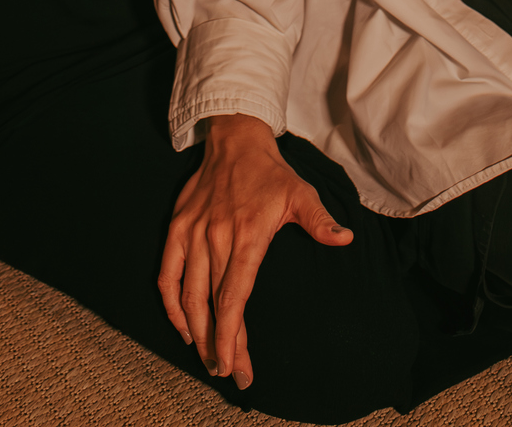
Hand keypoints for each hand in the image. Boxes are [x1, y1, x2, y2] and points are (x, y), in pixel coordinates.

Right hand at [159, 115, 352, 389]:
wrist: (235, 139)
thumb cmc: (270, 172)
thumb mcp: (301, 193)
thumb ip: (319, 221)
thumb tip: (345, 239)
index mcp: (246, 236)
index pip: (234, 299)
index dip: (232, 339)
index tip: (237, 368)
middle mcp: (215, 239)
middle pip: (211, 306)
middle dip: (217, 346)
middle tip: (227, 372)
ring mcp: (193, 233)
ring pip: (187, 295)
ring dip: (195, 332)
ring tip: (207, 357)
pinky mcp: (177, 228)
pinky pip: (167, 274)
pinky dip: (171, 305)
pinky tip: (183, 325)